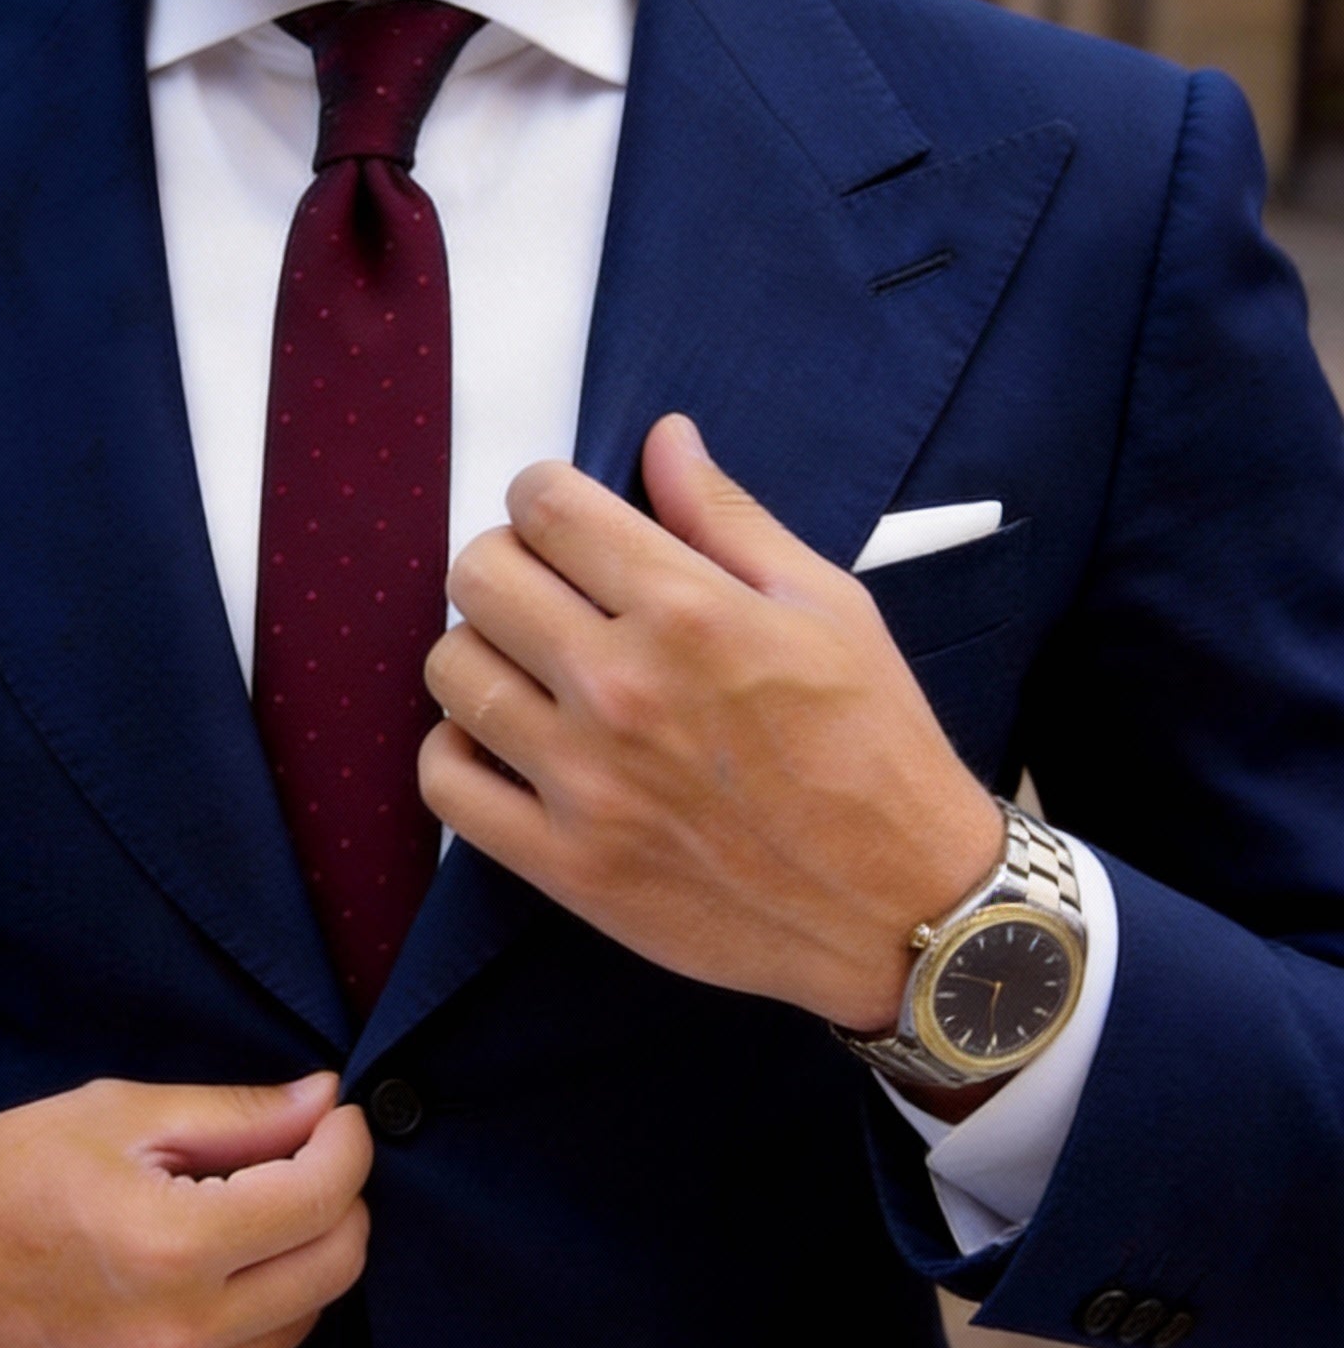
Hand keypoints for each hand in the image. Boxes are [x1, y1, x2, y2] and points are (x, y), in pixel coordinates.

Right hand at [0, 1073, 370, 1347]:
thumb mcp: (116, 1115)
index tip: (335, 1117)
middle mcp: (178, 1337)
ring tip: (237, 1213)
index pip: (323, 1197)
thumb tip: (324, 1101)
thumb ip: (236, 1115)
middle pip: (335, 1267)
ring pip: (302, 1323)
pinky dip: (255, 1316)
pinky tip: (205, 1274)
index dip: (346, 1142)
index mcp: (169, 1246)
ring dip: (297, 1261)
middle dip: (338, 1200)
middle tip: (301, 1157)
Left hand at [419, 414, 1003, 1033]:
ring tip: (526, 666)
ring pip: (451, 671)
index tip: (557, 516)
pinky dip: (456, 750)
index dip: (540, 495)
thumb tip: (664, 440)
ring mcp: (585, 781)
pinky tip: (500, 740)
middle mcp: (622, 689)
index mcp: (688, 613)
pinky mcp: (565, 863)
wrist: (901, 907)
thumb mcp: (828, 608)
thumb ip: (728, 519)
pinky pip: (446, 782)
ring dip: (478, 651)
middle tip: (541, 587)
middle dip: (503, 561)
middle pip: (479, 577)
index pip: (546, 508)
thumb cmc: (876, 751)